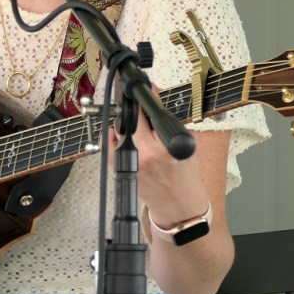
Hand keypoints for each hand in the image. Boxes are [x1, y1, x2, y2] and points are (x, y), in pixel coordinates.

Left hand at [107, 89, 210, 226]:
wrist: (179, 206)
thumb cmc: (186, 176)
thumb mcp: (186, 145)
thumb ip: (167, 122)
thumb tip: (154, 96)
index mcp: (166, 147)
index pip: (151, 112)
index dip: (146, 97)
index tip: (145, 87)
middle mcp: (146, 153)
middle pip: (132, 118)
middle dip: (136, 109)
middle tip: (139, 106)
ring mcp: (130, 161)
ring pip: (119, 128)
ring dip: (125, 123)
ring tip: (136, 125)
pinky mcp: (120, 167)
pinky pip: (107, 144)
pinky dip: (112, 136)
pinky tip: (121, 134)